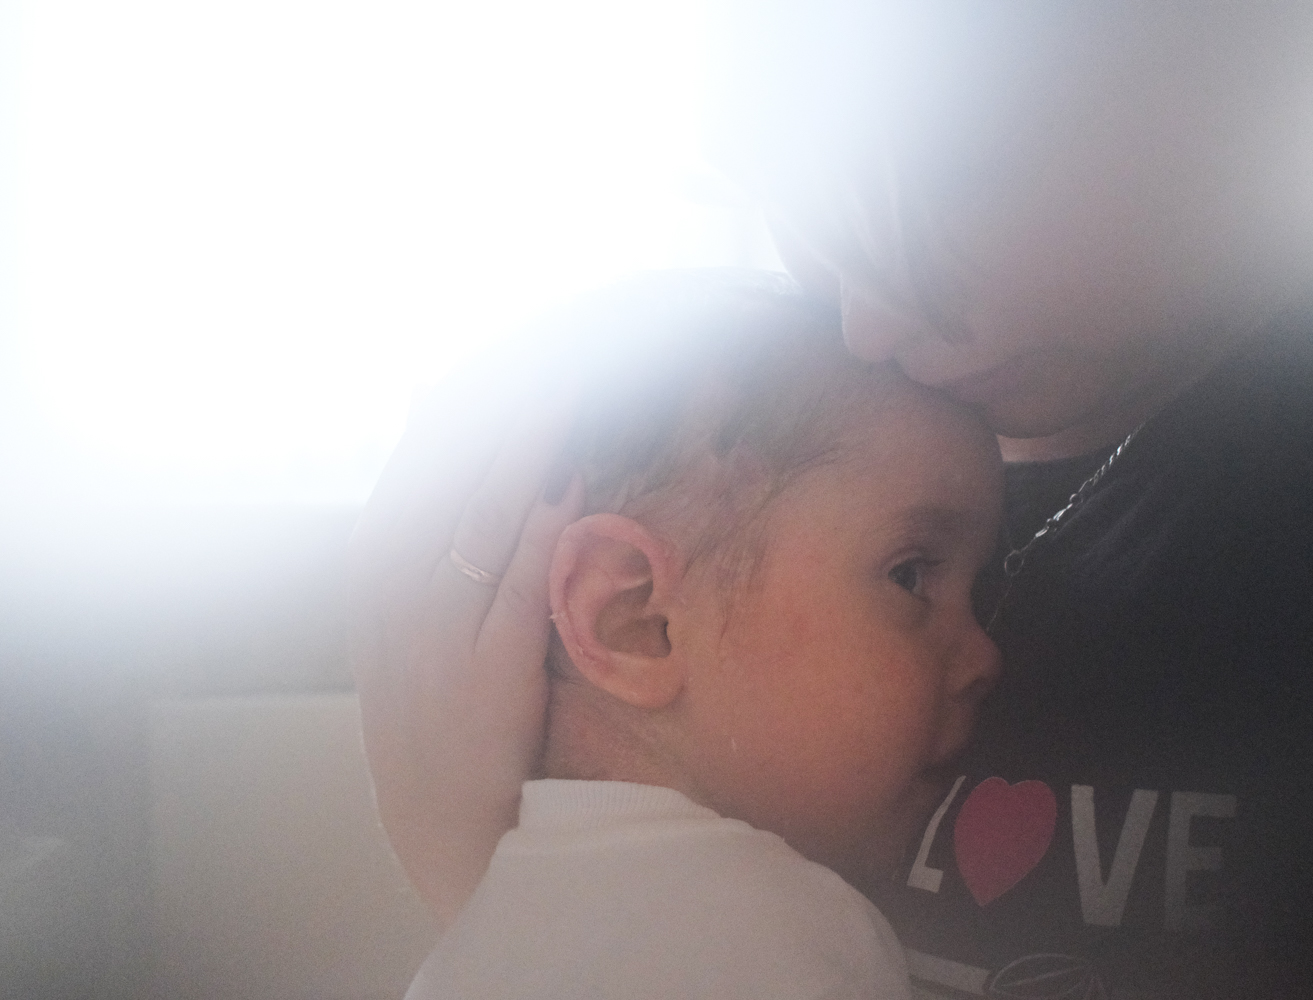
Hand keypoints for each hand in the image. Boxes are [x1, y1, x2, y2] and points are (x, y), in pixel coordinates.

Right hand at [349, 355, 581, 925]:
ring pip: (481, 517)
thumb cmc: (437, 686)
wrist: (439, 811)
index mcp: (380, 552)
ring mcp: (433, 630)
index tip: (550, 332)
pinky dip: (537, 540)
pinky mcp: (479, 675)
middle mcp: (395, 584)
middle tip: (578, 336)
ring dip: (529, 449)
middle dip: (515, 398)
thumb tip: (430, 390)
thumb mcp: (410, 591)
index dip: (491, 383)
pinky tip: (566, 491)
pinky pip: (511, 594)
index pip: (431, 442)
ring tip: (576, 386)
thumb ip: (430, 497)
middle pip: (455, 466)